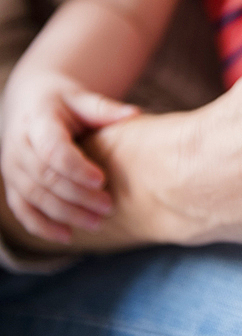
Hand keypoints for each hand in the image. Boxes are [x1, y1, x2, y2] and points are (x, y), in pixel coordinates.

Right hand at [1, 74, 137, 242]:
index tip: (101, 180)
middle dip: (77, 196)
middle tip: (109, 206)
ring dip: (64, 213)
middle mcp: (18, 145)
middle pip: (45, 177)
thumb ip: (104, 109)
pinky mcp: (12, 183)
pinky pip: (22, 208)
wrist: (30, 102)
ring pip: (33, 196)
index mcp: (38, 121)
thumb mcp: (81, 99)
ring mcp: (11, 166)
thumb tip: (134, 114)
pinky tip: (67, 236)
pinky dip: (41, 225)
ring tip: (97, 223)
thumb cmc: (64, 102)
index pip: (52, 149)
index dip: (75, 167)